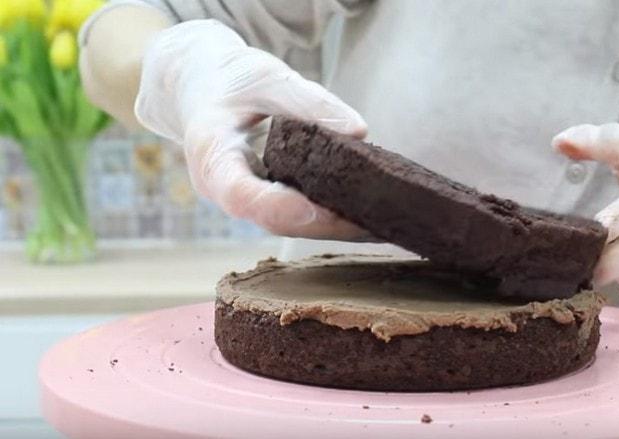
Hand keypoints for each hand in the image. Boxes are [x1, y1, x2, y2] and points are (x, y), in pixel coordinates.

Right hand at [134, 20, 367, 239]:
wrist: (199, 87)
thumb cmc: (230, 79)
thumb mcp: (267, 76)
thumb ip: (309, 101)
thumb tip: (359, 131)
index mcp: (212, 155)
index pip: (241, 195)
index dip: (279, 208)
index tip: (318, 209)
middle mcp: (224, 189)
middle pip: (274, 220)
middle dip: (325, 225)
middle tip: (373, 222)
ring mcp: (244, 200)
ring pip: (289, 225)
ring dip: (335, 228)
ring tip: (382, 224)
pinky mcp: (263, 200)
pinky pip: (296, 216)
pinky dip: (331, 217)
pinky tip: (368, 216)